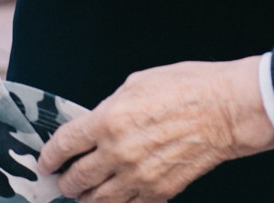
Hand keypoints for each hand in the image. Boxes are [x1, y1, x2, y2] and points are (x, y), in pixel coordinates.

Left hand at [38, 57, 273, 202]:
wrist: (226, 111)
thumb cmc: (188, 87)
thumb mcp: (141, 81)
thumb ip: (112, 106)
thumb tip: (97, 123)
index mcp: (109, 120)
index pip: (65, 145)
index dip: (50, 156)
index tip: (46, 162)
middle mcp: (117, 153)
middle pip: (75, 180)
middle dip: (66, 181)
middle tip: (66, 178)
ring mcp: (136, 178)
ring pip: (96, 201)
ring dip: (86, 198)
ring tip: (86, 193)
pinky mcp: (156, 194)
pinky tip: (116, 196)